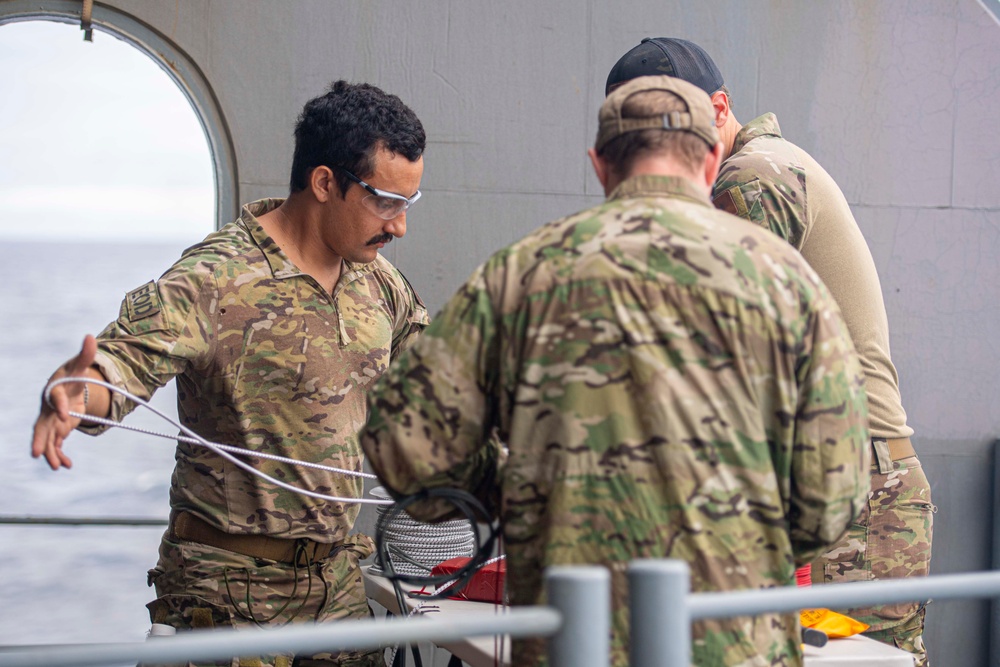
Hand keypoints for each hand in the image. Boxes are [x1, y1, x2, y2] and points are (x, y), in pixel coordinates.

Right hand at [31, 335, 97, 469]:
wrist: (68, 387)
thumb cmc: (73, 374)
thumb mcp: (80, 365)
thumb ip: (85, 353)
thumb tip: (90, 336)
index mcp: (54, 391)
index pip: (55, 398)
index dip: (60, 406)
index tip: (67, 416)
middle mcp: (49, 408)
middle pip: (41, 425)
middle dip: (40, 439)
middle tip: (37, 453)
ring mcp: (51, 421)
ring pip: (47, 439)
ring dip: (51, 452)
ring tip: (56, 466)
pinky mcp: (58, 429)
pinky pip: (56, 444)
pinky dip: (60, 454)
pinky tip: (67, 465)